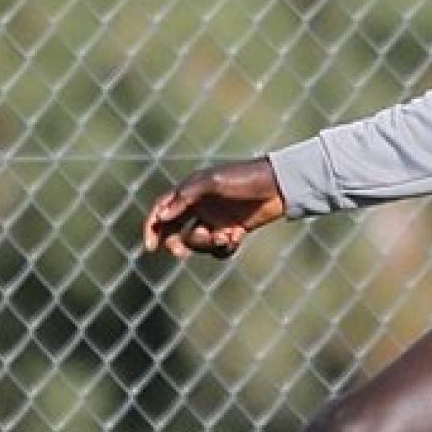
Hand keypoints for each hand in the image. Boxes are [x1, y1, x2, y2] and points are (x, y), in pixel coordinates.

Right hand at [141, 158, 286, 258]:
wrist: (279, 184)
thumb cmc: (245, 177)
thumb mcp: (214, 181)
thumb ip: (187, 196)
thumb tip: (162, 215)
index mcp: (190, 192)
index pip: (162, 211)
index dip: (152, 228)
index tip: (152, 247)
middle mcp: (200, 207)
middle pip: (174, 232)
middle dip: (176, 244)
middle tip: (181, 253)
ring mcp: (216, 220)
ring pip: (197, 243)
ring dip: (206, 245)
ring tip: (226, 236)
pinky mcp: (233, 231)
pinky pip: (219, 249)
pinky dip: (225, 248)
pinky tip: (237, 236)